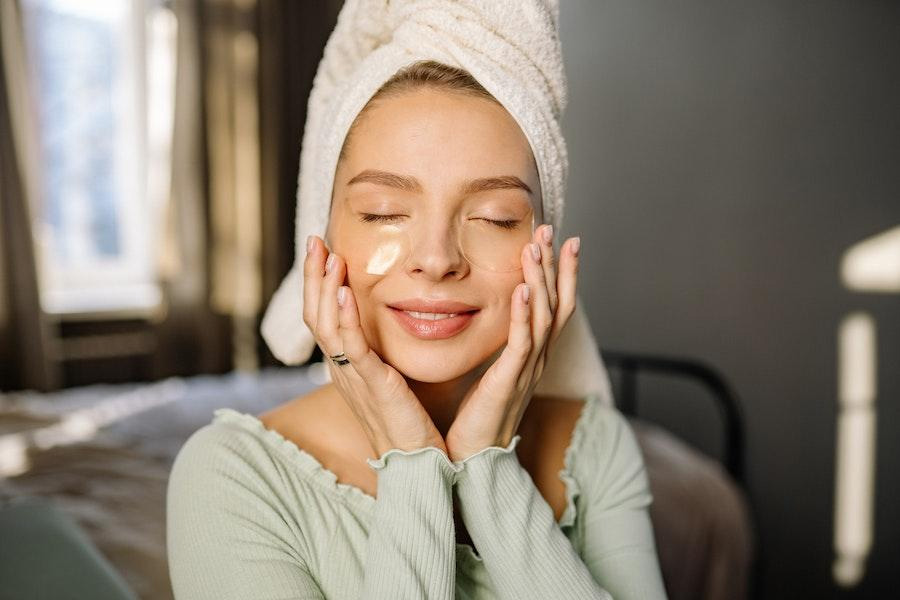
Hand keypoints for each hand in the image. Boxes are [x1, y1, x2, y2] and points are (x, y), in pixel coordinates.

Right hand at [303, 235, 447, 456]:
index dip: (319, 284)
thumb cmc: (409, 423)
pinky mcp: (372, 385)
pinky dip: (344, 317)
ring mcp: (353, 378)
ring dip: (325, 287)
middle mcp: (342, 370)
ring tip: (328, 255)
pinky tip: (343, 291)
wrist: (418, 463)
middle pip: (316, 315)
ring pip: (326, 325)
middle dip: (314, 276)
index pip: (324, 317)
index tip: (325, 251)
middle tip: (316, 240)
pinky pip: (351, 347)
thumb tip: (389, 329)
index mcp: (346, 367)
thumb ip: (384, 355)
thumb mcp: (391, 381)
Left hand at [444, 224, 579, 461]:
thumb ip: (498, 350)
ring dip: (541, 280)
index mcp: (532, 357)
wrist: (474, 461)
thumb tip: (492, 325)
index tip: (559, 241)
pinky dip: (525, 315)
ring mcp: (527, 371)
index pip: (554, 307)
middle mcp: (536, 360)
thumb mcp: (491, 376)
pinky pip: (522, 343)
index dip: (560, 274)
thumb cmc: (477, 419)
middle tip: (553, 231)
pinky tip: (523, 290)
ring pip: (544, 317)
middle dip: (556, 266)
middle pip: (557, 305)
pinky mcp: (509, 382)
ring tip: (536, 248)